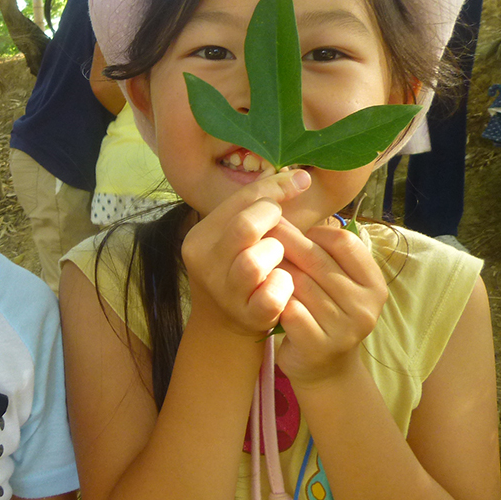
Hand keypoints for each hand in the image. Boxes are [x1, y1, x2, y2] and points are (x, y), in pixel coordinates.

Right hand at [181, 170, 309, 336]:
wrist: (223, 322)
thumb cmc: (238, 267)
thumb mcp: (237, 234)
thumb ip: (259, 204)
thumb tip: (300, 176)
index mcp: (199, 238)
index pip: (239, 201)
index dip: (274, 189)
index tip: (298, 182)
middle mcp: (205, 264)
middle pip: (244, 227)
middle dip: (272, 221)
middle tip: (282, 226)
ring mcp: (224, 293)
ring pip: (254, 262)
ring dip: (276, 255)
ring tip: (278, 258)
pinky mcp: (246, 316)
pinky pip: (271, 296)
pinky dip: (283, 286)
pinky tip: (284, 282)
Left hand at [267, 219, 387, 386]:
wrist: (324, 369)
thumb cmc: (325, 314)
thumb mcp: (337, 283)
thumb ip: (326, 253)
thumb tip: (296, 207)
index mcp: (373, 284)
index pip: (345, 242)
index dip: (315, 230)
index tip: (292, 226)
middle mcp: (366, 306)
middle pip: (317, 260)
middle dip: (286, 241)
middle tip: (262, 228)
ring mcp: (345, 329)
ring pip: (299, 284)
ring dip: (275, 268)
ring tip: (256, 255)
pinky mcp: (320, 346)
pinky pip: (289, 310)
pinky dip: (273, 298)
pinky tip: (260, 289)